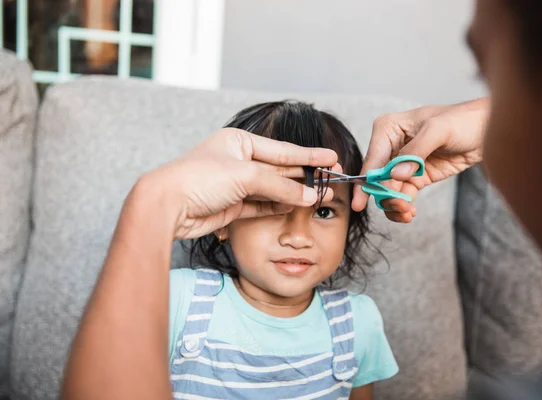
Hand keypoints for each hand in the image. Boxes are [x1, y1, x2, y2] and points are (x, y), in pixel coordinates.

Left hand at [141, 128, 338, 238]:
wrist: (166, 206)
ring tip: (319, 197)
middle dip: (304, 176)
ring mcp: (235, 185)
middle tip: (331, 180)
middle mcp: (237, 161)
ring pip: (272, 189)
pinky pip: (262, 205)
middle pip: (279, 169)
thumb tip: (308, 195)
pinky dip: (278, 207)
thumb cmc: (198, 179)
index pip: (282, 149)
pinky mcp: (232, 206)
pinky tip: (295, 206)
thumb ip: (279, 185)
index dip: (309, 155)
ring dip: (294, 194)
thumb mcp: (244, 175)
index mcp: (238, 142)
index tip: (331, 158)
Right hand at [352, 98, 488, 222]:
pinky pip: (403, 195)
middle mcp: (391, 147)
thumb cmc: (463, 120)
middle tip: (401, 207)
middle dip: (385, 196)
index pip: (373, 159)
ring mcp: (403, 164)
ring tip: (408, 213)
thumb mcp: (439, 130)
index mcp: (389, 129)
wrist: (487, 130)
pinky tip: (410, 213)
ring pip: (389, 191)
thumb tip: (396, 174)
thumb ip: (415, 152)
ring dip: (395, 205)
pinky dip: (403, 206)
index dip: (365, 182)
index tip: (359, 202)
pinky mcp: (416, 177)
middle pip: (378, 179)